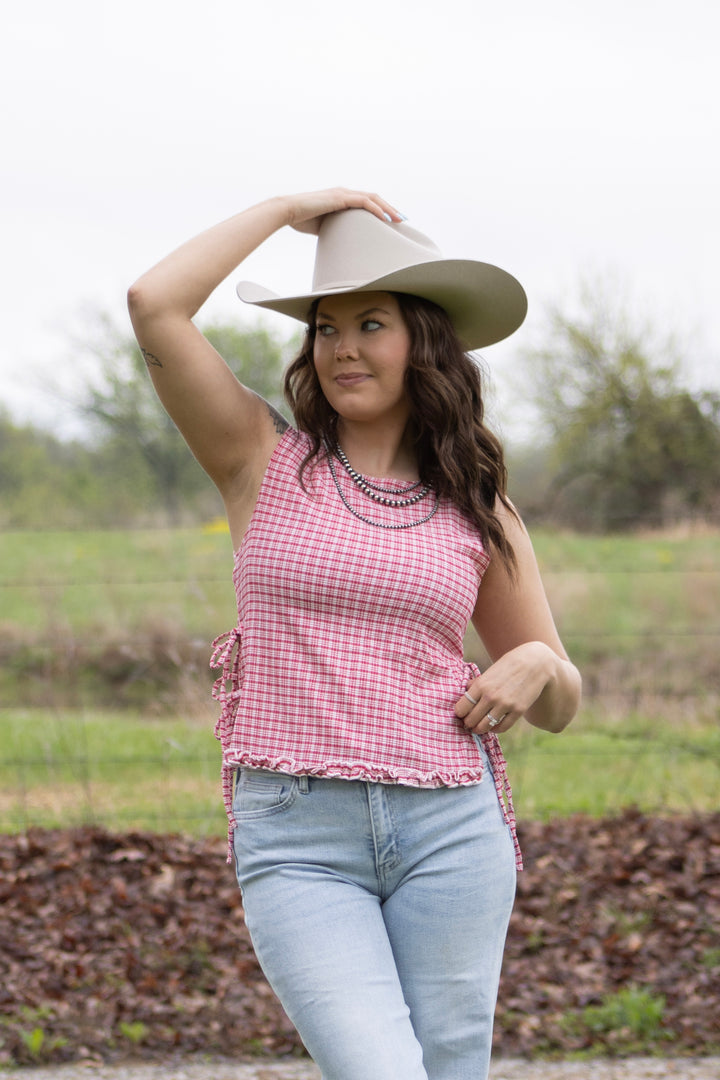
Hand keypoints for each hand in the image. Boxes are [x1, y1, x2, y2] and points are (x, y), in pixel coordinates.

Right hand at [280, 187, 402, 235]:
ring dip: (388, 208)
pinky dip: (376, 209)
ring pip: (373, 198)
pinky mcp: (340, 198)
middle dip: (390, 208)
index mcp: (341, 199)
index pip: (366, 202)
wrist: (288, 211)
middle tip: (402, 220)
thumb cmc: (300, 220)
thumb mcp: (322, 227)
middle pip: (374, 198)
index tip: (392, 221)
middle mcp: (344, 193)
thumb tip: (339, 243)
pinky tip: (385, 218)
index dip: (380, 210)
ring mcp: (343, 193)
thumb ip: (333, 230)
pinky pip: (364, 202)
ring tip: (399, 219)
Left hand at [454, 642, 556, 734]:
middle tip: (468, 724)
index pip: (461, 708)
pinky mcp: (518, 711)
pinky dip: (495, 729)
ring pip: (485, 727)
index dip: (459, 713)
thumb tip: (464, 692)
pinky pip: (502, 727)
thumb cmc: (509, 665)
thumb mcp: (490, 671)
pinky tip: (493, 726)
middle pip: (471, 719)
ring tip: (478, 728)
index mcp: (481, 684)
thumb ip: (477, 683)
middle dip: (468, 723)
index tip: (461, 714)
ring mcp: (505, 705)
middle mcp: (491, 696)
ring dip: (479, 729)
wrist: (535, 663)